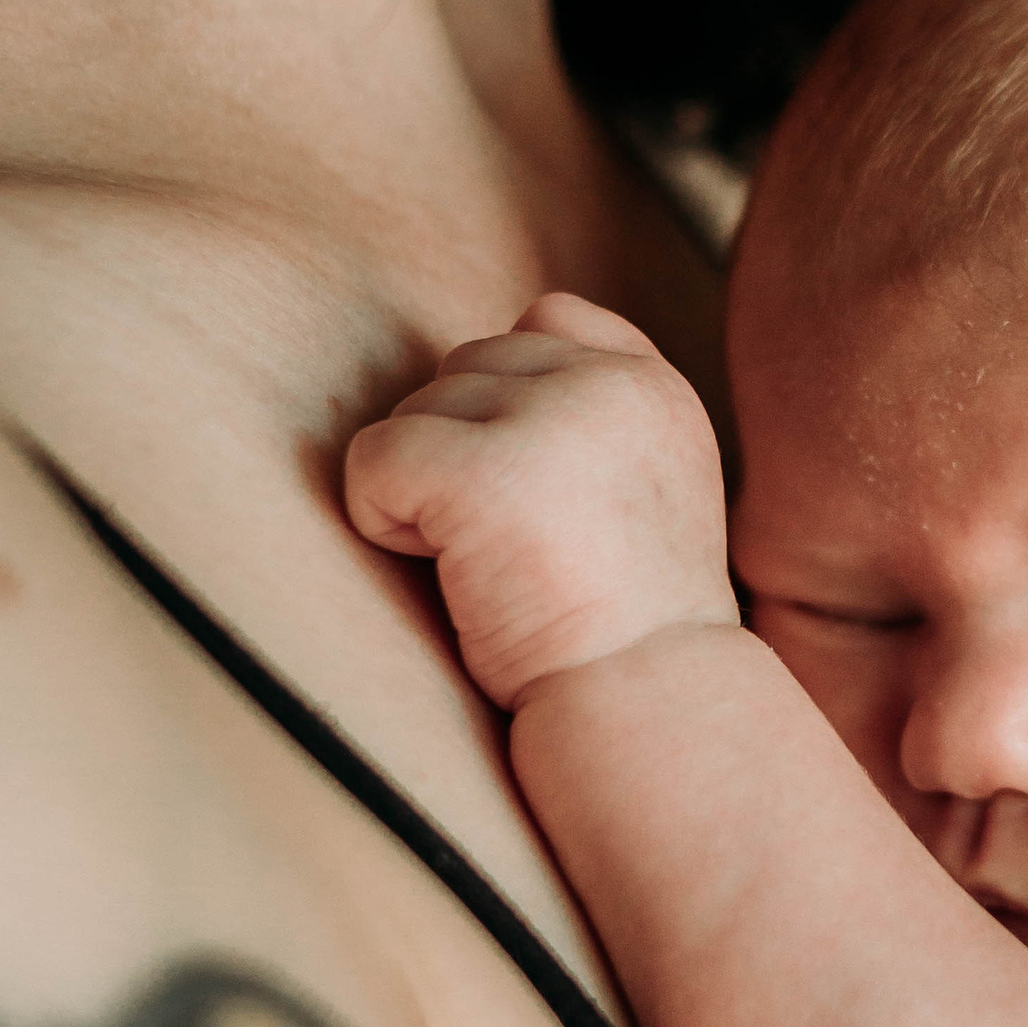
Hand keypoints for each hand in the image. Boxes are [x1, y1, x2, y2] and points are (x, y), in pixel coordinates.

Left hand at [344, 291, 734, 709]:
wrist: (648, 707)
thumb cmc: (630, 627)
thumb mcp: (652, 494)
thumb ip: (596, 420)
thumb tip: (479, 374)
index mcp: (655, 389)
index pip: (547, 319)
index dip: (507, 397)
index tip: (530, 490)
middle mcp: (609, 384)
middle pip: (466, 367)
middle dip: (461, 451)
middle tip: (514, 548)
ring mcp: (548, 420)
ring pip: (415, 410)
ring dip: (425, 492)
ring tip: (493, 566)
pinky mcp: (482, 469)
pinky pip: (372, 458)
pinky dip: (382, 520)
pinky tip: (450, 572)